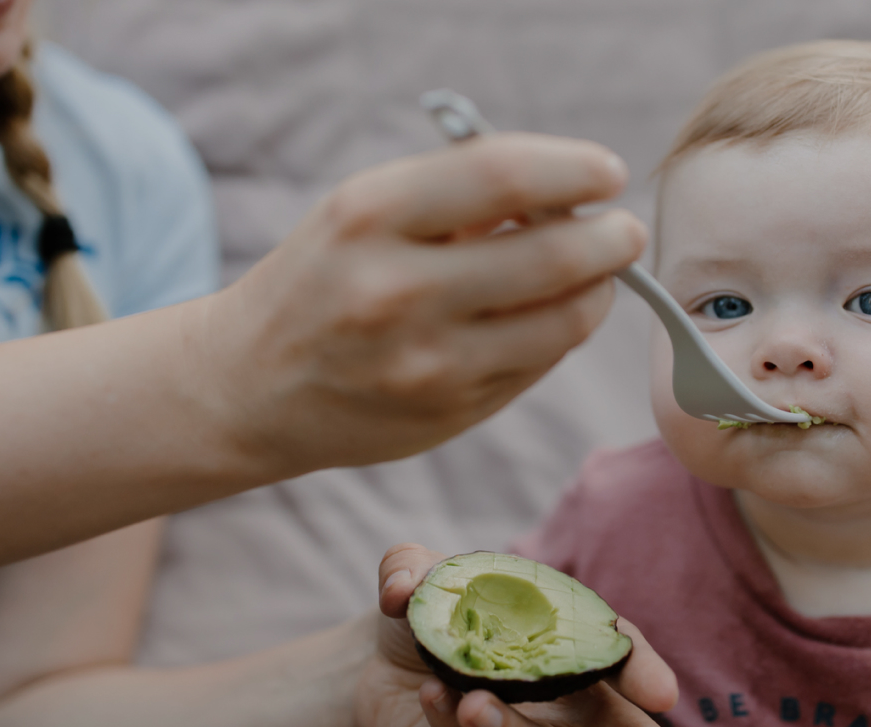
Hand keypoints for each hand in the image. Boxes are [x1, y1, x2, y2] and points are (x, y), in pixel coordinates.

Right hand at [196, 133, 644, 478]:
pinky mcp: (448, 415)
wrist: (247, 388)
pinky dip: (558, 334)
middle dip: (609, 238)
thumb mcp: (363, 213)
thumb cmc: (322, 279)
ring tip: (596, 272)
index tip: (608, 170)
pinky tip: (546, 316)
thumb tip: (571, 192)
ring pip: (562, 321)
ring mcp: (425, 364)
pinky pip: (538, 365)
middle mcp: (396, 291)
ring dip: (598, 291)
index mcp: (369, 217)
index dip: (574, 168)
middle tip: (623, 230)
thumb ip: (458, 197)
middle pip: (551, 255)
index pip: (504, 175)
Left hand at [358, 544, 693, 726]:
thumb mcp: (418, 579)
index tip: (663, 693)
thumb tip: (403, 589)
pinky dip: (452, 725)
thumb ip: (410, 569)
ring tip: (474, 704)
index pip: (616, 654)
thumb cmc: (426, 617)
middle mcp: (558, 698)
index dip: (643, 671)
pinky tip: (432, 696)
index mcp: (567, 642)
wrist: (373, 665)